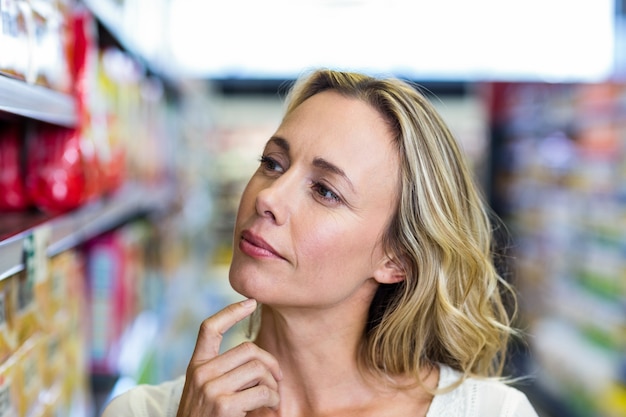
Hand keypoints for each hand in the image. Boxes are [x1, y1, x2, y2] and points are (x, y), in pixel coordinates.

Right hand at [176, 299, 281, 415]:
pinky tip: (270, 409)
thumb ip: (223, 373)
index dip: (231, 312)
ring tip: (271, 400)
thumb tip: (260, 360)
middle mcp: (200, 374)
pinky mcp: (224, 405)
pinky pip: (264, 391)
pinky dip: (273, 400)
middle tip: (277, 381)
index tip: (251, 302)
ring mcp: (211, 389)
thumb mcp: (206, 393)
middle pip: (248, 349)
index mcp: (196, 367)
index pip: (209, 328)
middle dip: (269, 364)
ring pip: (258, 369)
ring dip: (273, 385)